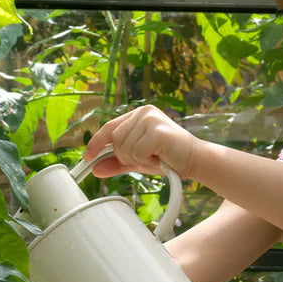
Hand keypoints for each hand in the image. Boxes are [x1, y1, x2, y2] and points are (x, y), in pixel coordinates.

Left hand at [84, 104, 198, 180]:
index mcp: (137, 115)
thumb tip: (95, 169)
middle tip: (146, 158)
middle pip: (115, 140)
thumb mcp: (138, 160)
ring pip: (124, 147)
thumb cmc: (169, 158)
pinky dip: (146, 161)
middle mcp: (142, 112)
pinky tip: (160, 157)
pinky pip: (137, 152)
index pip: (108, 127)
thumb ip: (117, 163)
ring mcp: (150, 118)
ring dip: (138, 159)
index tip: (87, 158)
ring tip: (155, 157)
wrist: (195, 161)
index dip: (96, 143)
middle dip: (126, 156)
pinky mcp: (156, 130)